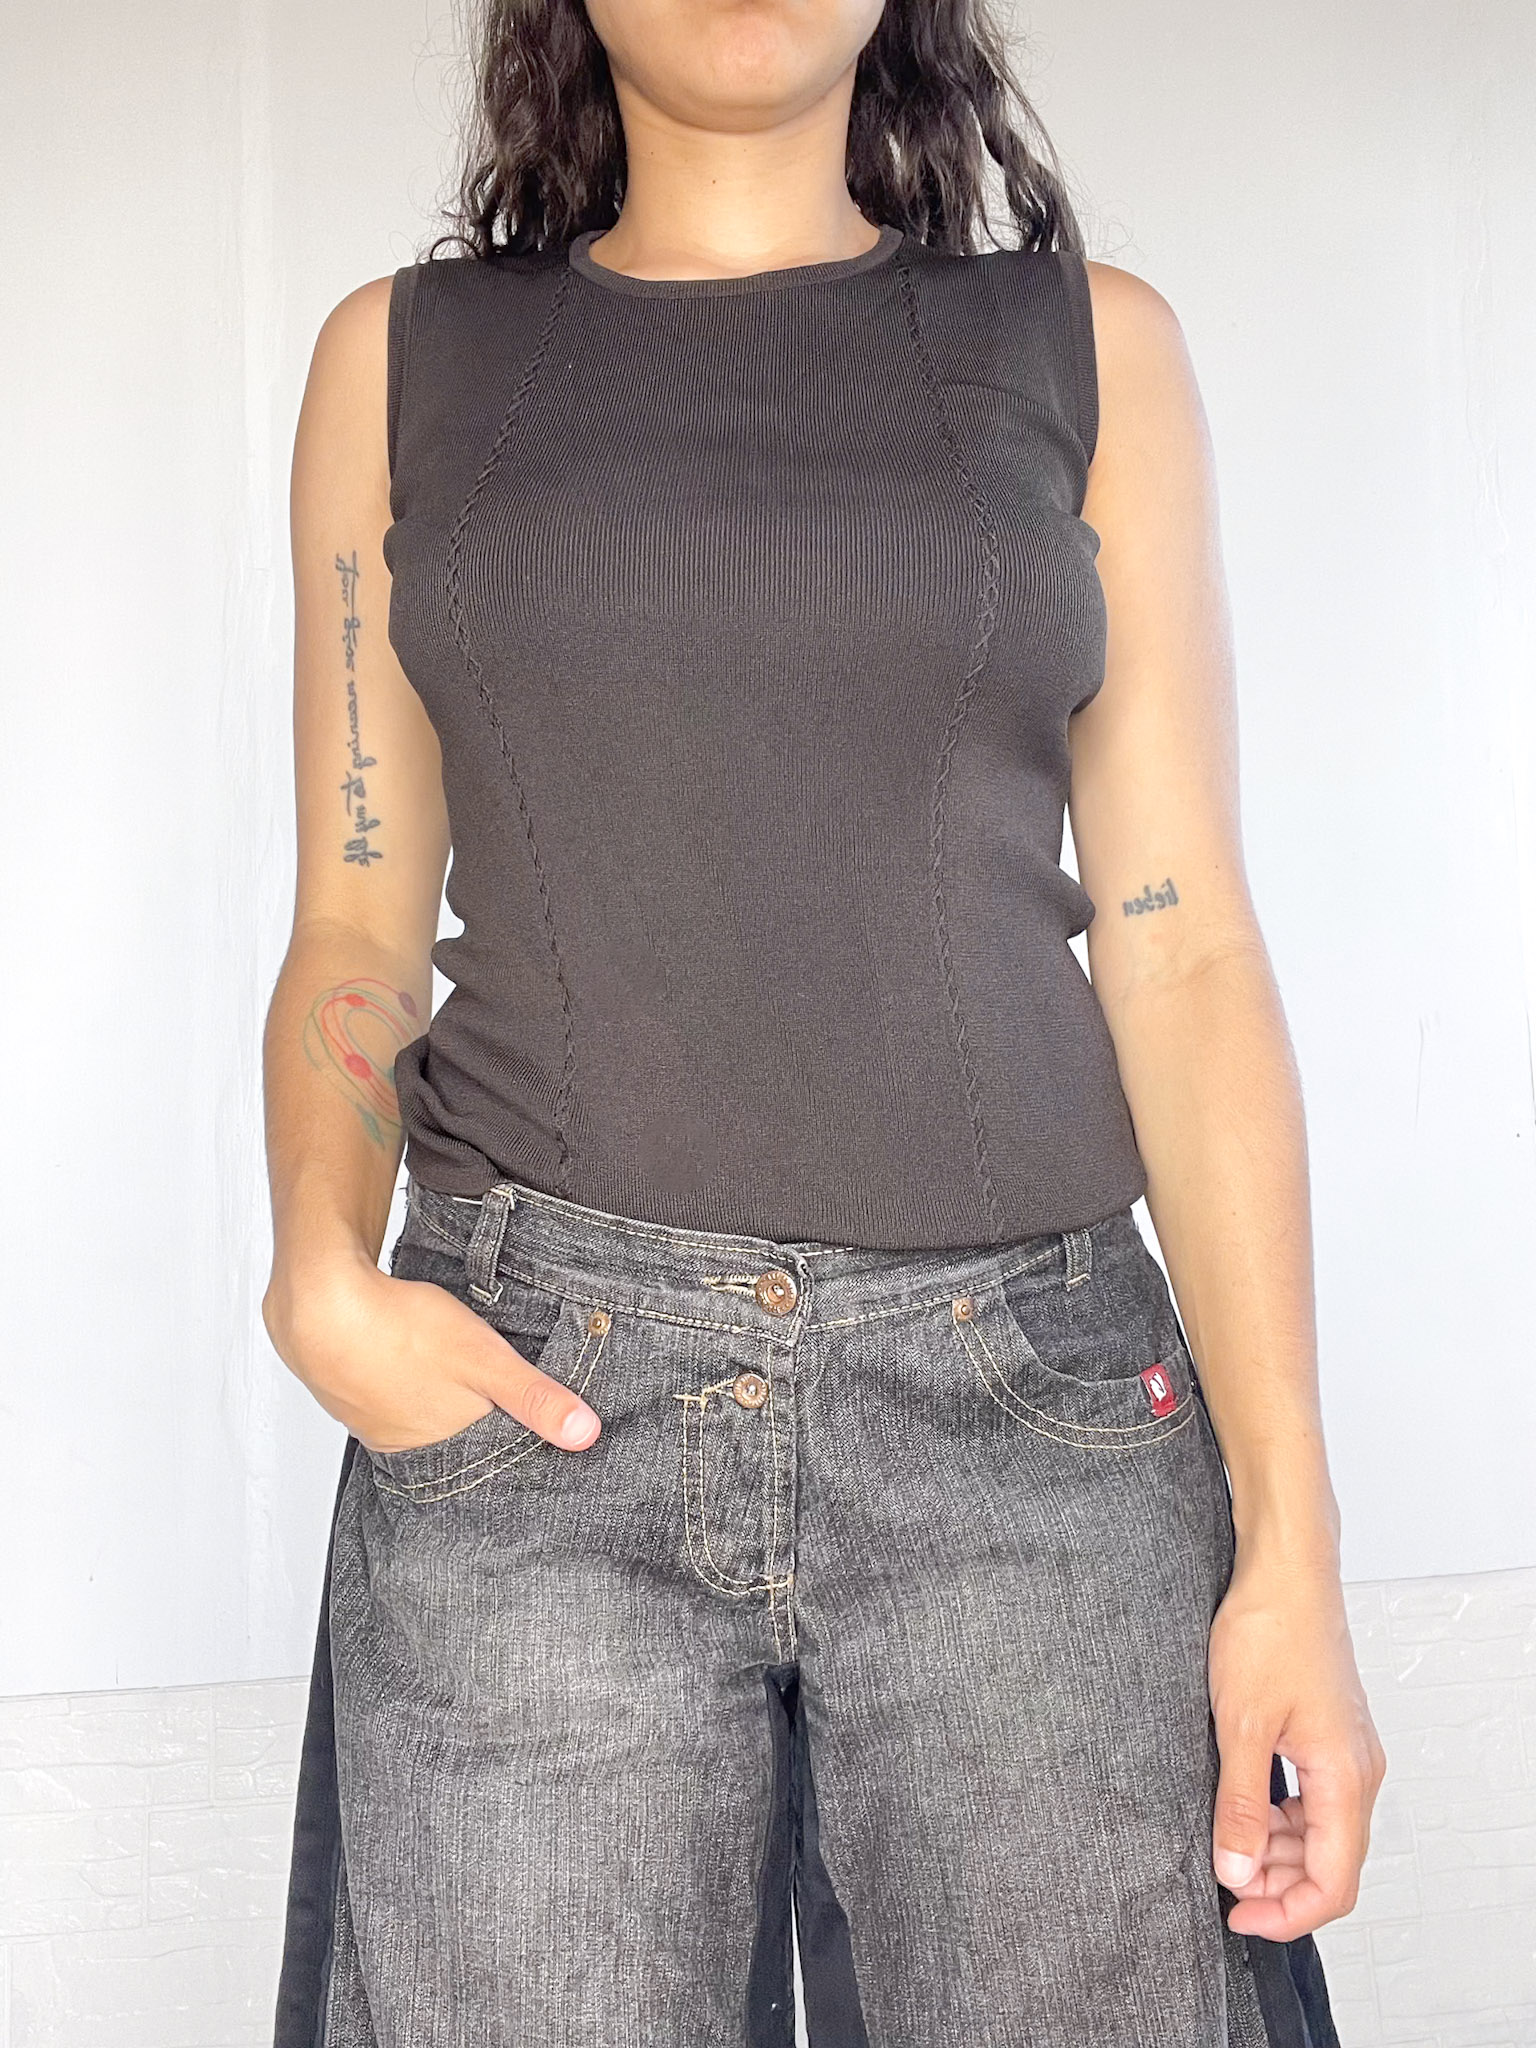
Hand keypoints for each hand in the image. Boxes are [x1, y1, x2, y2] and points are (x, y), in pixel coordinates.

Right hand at [262, 1246, 601, 1454]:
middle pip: (456, 1441)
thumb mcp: (484, 1360)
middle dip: (478, 1424)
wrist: (318, 1304)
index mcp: (446, 1442)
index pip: (492, 1457)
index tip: (533, 1435)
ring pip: (421, 1420)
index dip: (513, 1441)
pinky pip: (390, 1401)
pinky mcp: (349, 1395)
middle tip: (494, 1402)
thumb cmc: (402, 1332)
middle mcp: (408, 1445)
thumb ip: (534, 1397)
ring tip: (456, 1383)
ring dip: (439, 1404)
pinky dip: (407, 1387)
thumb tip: (586, 1436)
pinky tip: (412, 1365)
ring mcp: (373, 1423)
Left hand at [1206, 1545, 1385, 1938]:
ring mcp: (1347, 1752)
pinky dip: (1278, 1815)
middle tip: (1220, 1880)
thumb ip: (1239, 1803)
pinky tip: (1240, 1806)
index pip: (1333, 1883)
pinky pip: (1312, 1798)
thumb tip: (1235, 1870)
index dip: (1286, 1914)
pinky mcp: (1329, 1735)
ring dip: (1274, 1849)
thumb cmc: (1268, 1632)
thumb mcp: (1241, 1725)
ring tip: (1223, 1841)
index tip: (1236, 1916)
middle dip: (1276, 1884)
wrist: (1285, 1570)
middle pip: (1329, 1863)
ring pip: (1319, 1831)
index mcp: (1345, 1778)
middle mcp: (1357, 1771)